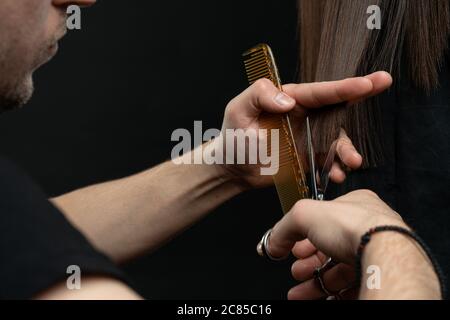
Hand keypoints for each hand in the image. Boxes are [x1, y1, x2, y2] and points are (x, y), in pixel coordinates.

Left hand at [219, 72, 392, 188]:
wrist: (233, 168)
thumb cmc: (233, 136)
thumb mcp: (238, 110)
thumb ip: (259, 95)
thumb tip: (288, 100)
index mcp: (289, 98)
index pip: (319, 91)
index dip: (344, 86)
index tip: (367, 82)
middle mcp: (303, 116)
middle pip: (336, 105)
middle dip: (360, 95)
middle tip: (383, 83)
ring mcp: (308, 138)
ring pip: (336, 138)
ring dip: (347, 149)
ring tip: (351, 162)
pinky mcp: (309, 158)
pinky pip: (328, 161)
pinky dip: (335, 168)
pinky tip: (336, 175)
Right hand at [260, 190, 406, 299]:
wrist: (384, 254)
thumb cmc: (354, 227)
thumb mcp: (303, 214)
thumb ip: (284, 227)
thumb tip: (273, 242)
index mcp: (355, 205)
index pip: (324, 221)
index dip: (304, 236)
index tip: (291, 249)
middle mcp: (368, 227)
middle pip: (330, 248)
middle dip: (308, 264)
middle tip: (296, 272)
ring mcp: (377, 252)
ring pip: (340, 270)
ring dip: (316, 283)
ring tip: (300, 293)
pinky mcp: (380, 275)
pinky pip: (354, 286)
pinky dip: (334, 294)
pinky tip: (321, 298)